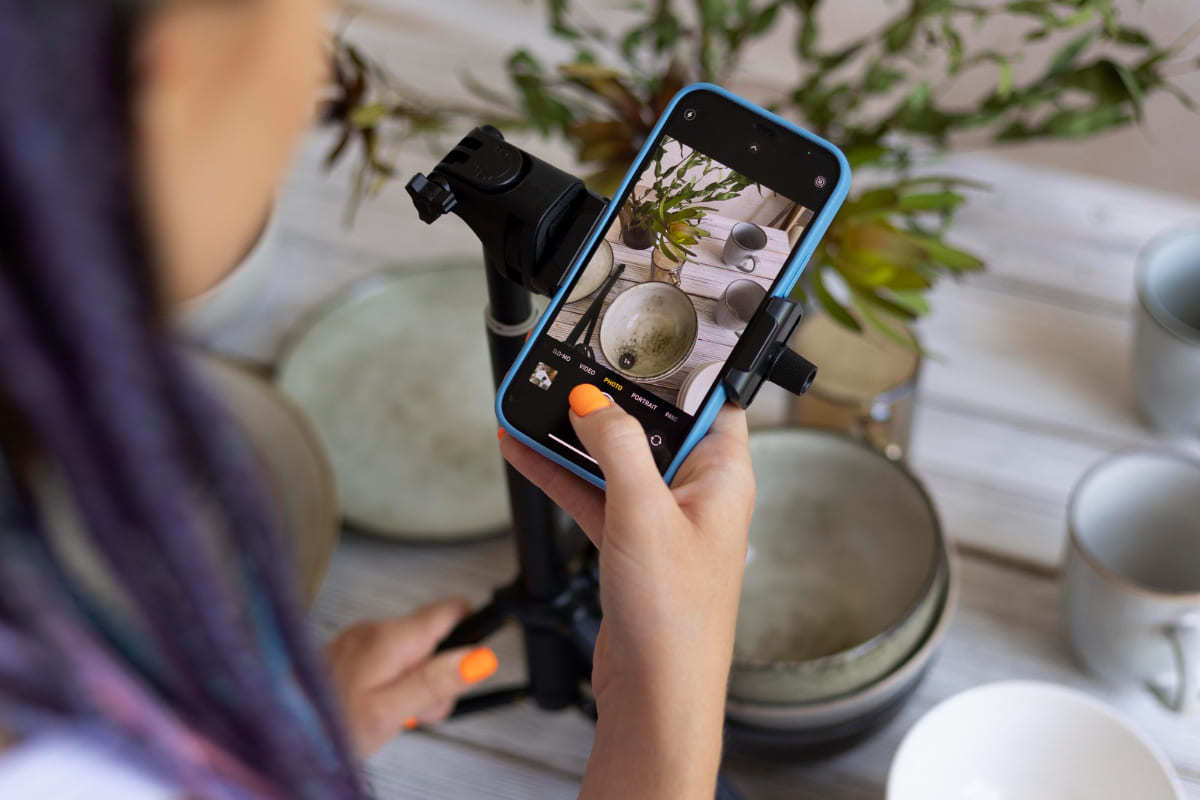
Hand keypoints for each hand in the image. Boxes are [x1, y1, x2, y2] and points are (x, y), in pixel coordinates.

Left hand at [324, 598, 498, 758]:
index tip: (467, 669)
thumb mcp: (390, 713)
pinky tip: (376, 708)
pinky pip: (390, 661)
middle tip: (417, 711)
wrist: (274, 730)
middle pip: (437, 637)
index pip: (453, 609)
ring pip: (415, 653)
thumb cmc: (326, 727)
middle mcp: (376, 628)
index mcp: (391, 637)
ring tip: (393, 715)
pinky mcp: (351, 652)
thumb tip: (479, 657)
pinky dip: (394, 684)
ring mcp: (361, 639)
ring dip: (416, 685)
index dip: (470, 636)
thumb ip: (435, 682)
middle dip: (439, 675)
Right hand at [500, 388, 754, 798]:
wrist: (655, 696)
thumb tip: (592, 401)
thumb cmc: (675, 617)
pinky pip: (593, 492)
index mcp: (724, 475)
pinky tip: (523, 449)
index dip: (682, 365)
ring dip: (576, 434)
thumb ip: (616, 448)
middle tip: (574, 362)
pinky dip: (560, 472)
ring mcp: (661, 517)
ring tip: (535, 401)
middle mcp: (697, 491)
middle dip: (612, 396)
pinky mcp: (630, 543)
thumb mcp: (642, 513)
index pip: (711, 397)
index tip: (644, 335)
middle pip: (655, 423)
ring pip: (616, 457)